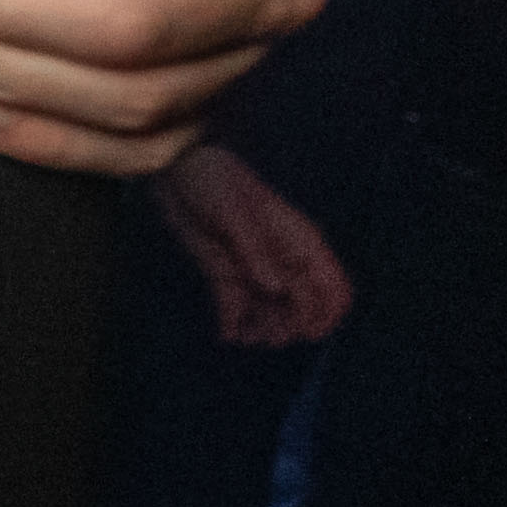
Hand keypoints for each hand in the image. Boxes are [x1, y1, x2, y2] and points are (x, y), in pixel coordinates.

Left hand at [152, 142, 352, 345]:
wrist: (175, 168)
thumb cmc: (214, 180)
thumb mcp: (235, 213)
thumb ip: (255, 250)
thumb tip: (275, 288)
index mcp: (297, 241)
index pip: (331, 285)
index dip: (326, 313)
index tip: (308, 332)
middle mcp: (280, 259)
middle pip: (301, 305)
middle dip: (290, 326)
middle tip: (270, 338)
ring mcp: (252, 267)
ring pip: (270, 310)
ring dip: (263, 329)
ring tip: (247, 339)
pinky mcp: (223, 272)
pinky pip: (236, 305)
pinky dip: (235, 322)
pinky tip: (228, 336)